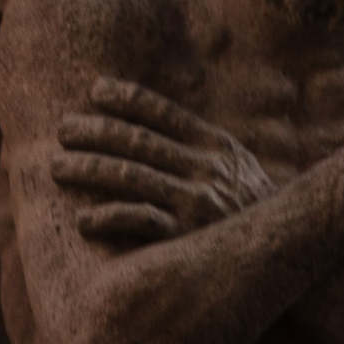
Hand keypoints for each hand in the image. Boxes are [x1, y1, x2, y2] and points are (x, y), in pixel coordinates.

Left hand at [53, 77, 277, 246]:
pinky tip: (83, 219)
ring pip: (131, 177)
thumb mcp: (239, 167)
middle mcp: (204, 168)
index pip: (164, 113)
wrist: (286, 252)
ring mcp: (194, 202)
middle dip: (96, 132)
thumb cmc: (253, 210)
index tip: (95, 90)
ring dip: (89, 170)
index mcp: (215, 146)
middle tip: (63, 128)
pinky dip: (108, 218)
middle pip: (139, 142)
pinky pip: (140, 222)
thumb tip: (165, 127)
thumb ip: (204, 147)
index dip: (127, 99)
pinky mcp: (186, 237)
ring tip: (57, 167)